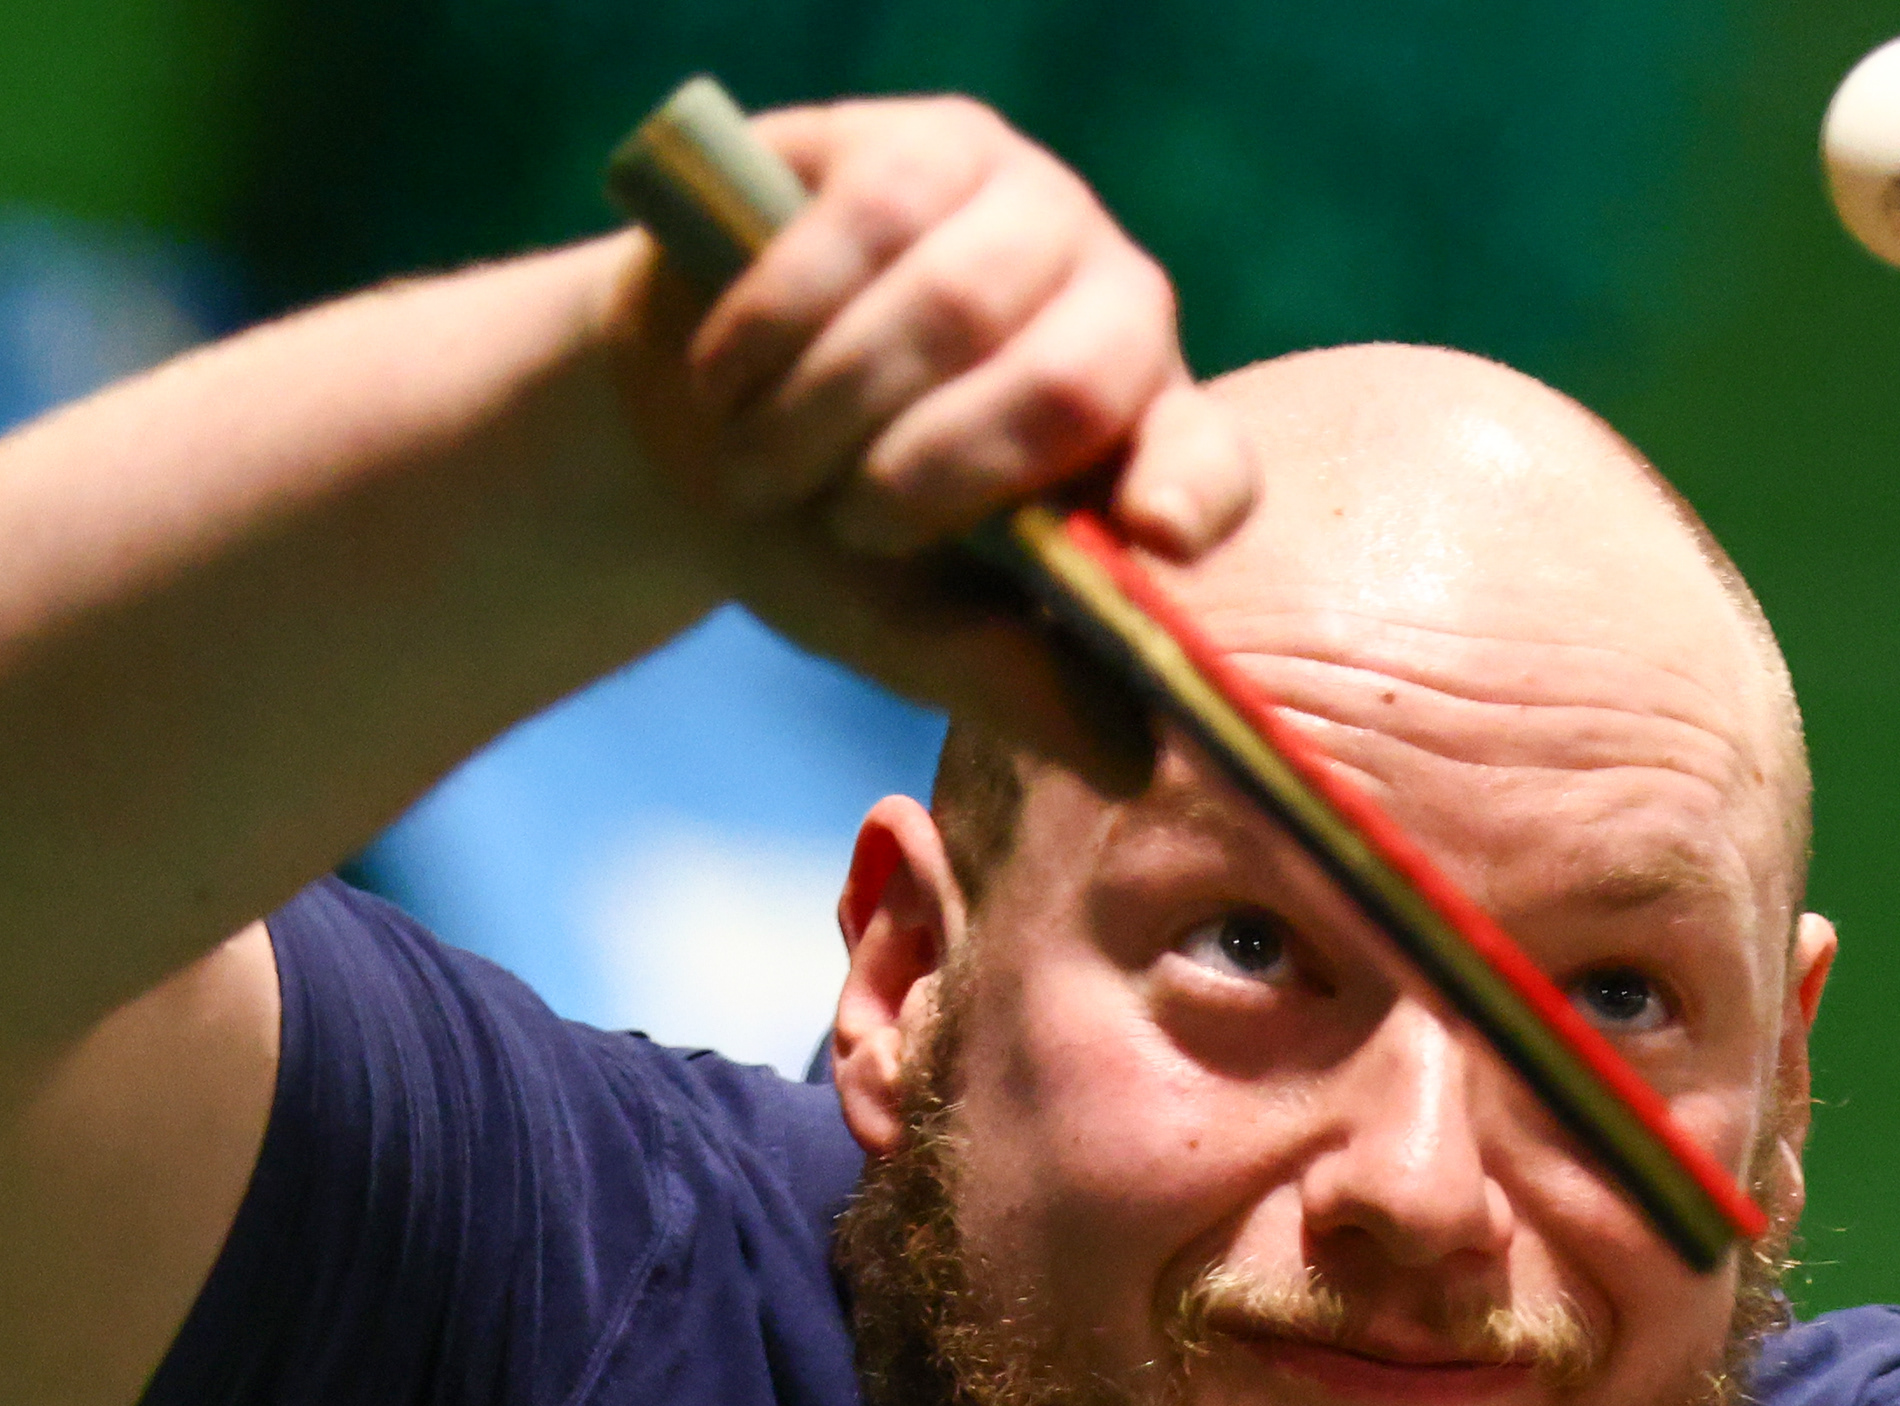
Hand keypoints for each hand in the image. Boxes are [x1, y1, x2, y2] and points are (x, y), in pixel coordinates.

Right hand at [599, 97, 1259, 783]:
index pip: (1211, 462)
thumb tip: (1135, 764)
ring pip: (951, 305)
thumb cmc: (824, 539)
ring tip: (759, 465)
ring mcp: (1028, 212)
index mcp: (1140, 445)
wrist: (687, 431)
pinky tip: (724, 379)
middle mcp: (1114, 311)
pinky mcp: (924, 147)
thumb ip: (1015, 684)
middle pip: (1072, 377)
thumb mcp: (912, 630)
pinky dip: (771, 329)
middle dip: (931, 474)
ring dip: (826, 413)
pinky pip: (860, 227)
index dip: (1190, 492)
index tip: (1150, 534)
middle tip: (844, 522)